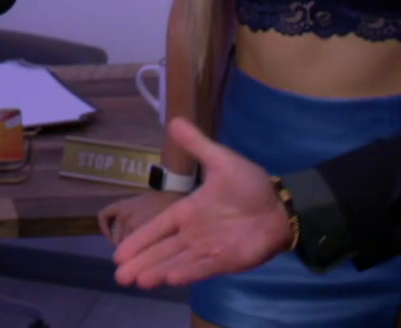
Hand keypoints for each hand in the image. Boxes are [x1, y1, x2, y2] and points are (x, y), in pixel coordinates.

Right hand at [112, 118, 292, 288]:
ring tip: (139, 281)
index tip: (118, 252)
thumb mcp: (221, 160)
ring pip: (177, 262)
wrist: (282, 206)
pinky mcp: (227, 261)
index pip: (158, 227)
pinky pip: (204, 268)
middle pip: (162, 250)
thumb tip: (174, 120)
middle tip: (119, 277)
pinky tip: (170, 280)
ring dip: (158, 271)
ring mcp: (209, 249)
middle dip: (141, 263)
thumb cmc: (250, 186)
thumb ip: (197, 145)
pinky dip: (188, 273)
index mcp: (189, 211)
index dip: (139, 239)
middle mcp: (194, 233)